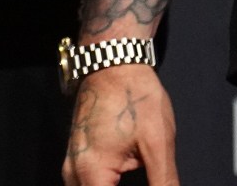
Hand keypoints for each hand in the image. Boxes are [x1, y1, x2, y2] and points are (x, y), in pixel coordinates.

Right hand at [63, 64, 177, 185]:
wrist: (113, 63)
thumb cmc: (134, 98)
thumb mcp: (158, 147)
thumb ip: (164, 185)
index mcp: (92, 170)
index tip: (150, 184)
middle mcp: (75, 168)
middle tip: (147, 181)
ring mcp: (73, 161)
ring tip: (137, 181)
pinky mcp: (77, 154)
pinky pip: (83, 184)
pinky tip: (120, 183)